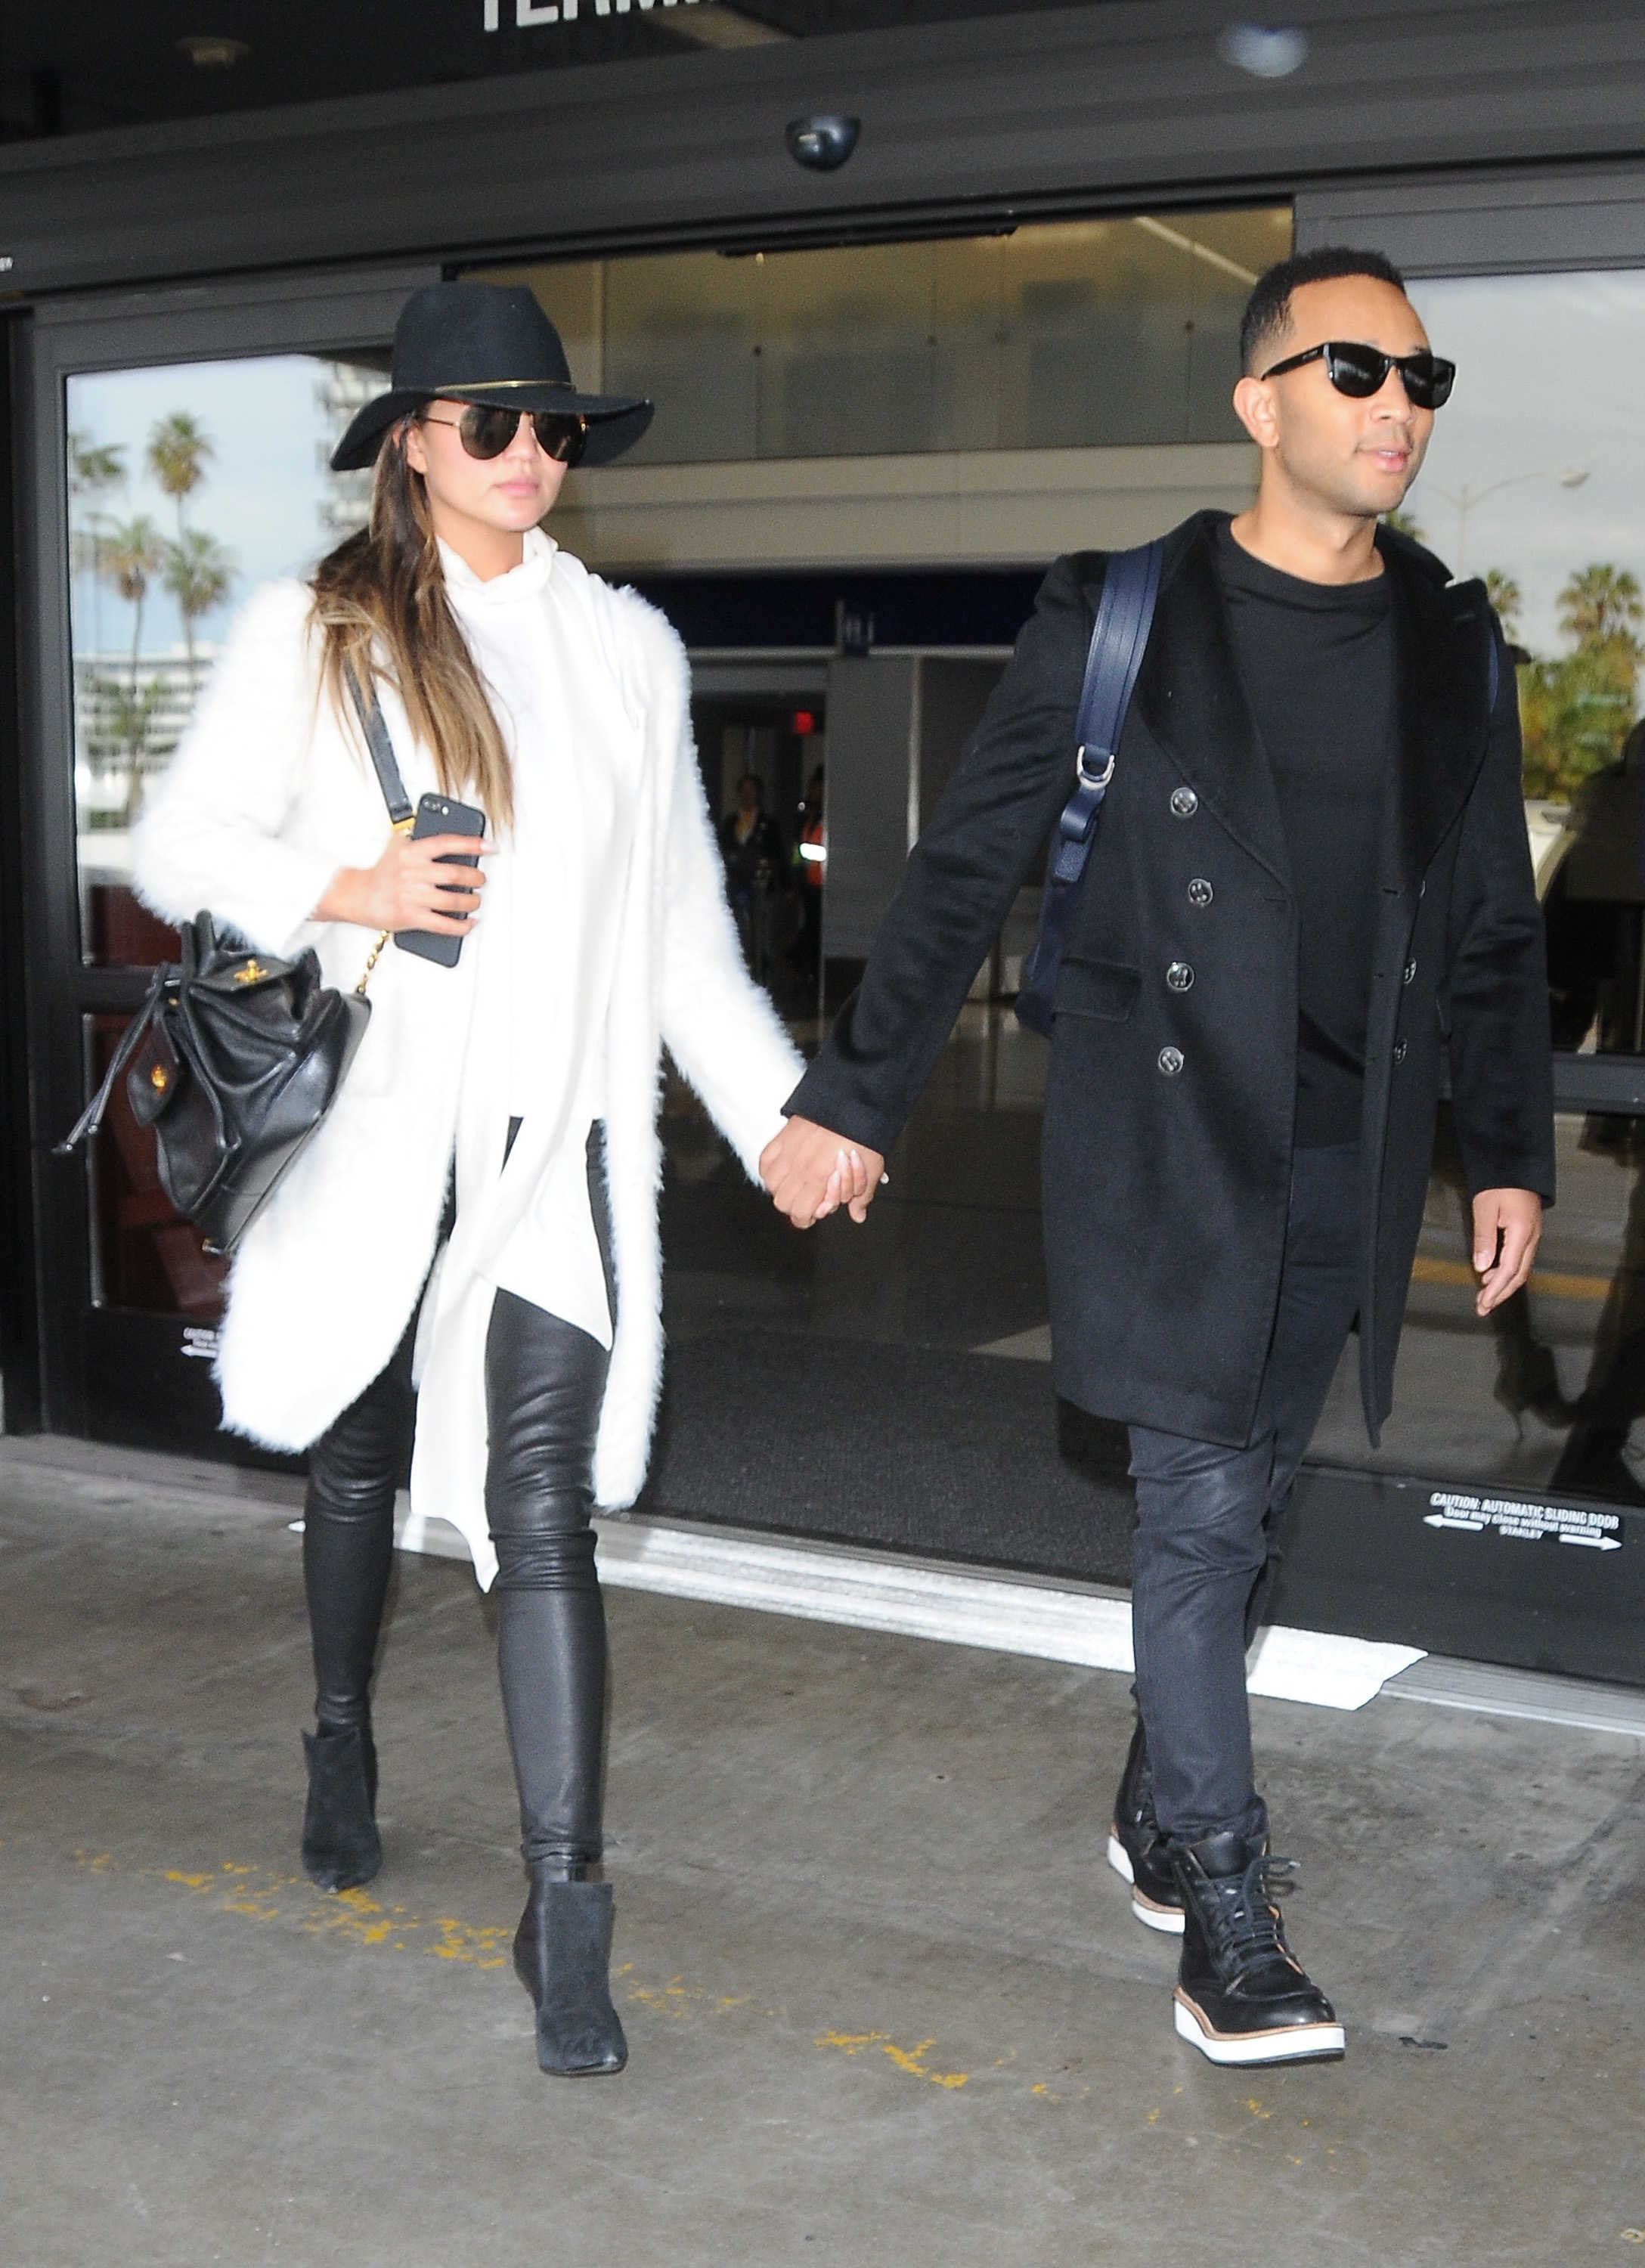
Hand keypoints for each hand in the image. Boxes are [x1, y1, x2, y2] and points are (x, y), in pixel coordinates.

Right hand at [316, 831, 492, 934]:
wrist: (356, 894)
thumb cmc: (380, 872)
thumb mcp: (396, 846)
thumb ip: (416, 838)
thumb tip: (441, 831)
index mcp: (412, 852)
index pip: (447, 843)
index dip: (472, 843)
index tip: (489, 846)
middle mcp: (414, 873)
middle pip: (457, 875)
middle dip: (476, 878)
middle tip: (481, 879)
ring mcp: (413, 896)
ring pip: (454, 901)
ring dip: (472, 901)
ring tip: (476, 900)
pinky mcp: (411, 917)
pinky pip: (444, 924)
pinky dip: (462, 926)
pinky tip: (470, 922)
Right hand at [760, 1115, 886, 1229]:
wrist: (854, 1102)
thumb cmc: (863, 1133)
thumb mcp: (872, 1169)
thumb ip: (862, 1196)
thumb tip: (858, 1214)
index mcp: (819, 1178)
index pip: (799, 1213)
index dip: (806, 1218)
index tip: (813, 1214)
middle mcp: (798, 1167)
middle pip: (782, 1202)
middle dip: (795, 1206)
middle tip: (807, 1200)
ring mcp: (787, 1152)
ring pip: (770, 1184)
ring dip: (782, 1188)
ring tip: (796, 1184)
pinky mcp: (782, 1138)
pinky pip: (765, 1161)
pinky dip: (771, 1169)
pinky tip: (784, 1168)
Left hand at [1471, 1187, 1541, 1315]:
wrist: (1514, 1164)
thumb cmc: (1498, 1184)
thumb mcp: (1485, 1209)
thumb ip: (1484, 1239)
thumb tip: (1483, 1267)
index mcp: (1522, 1233)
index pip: (1510, 1270)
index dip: (1496, 1289)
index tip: (1484, 1303)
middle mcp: (1532, 1237)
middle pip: (1519, 1274)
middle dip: (1501, 1293)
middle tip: (1483, 1307)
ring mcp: (1533, 1235)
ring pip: (1521, 1268)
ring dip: (1504, 1284)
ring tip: (1485, 1295)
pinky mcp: (1529, 1231)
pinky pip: (1520, 1258)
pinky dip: (1507, 1271)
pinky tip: (1492, 1274)